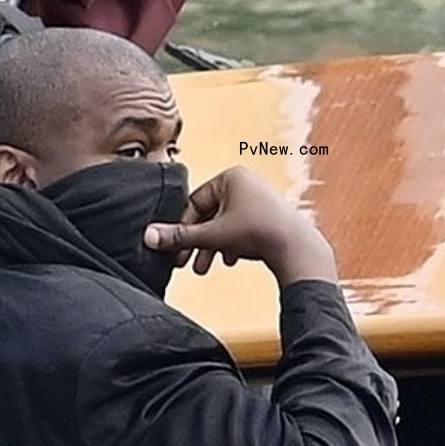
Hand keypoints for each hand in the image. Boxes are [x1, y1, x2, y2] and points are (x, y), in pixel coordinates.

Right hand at [143, 167, 332, 285]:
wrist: (297, 250)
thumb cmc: (257, 233)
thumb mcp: (212, 236)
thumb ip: (179, 237)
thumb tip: (148, 237)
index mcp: (230, 177)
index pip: (195, 202)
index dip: (184, 227)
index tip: (176, 248)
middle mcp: (246, 182)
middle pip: (209, 215)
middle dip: (198, 242)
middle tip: (185, 263)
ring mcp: (259, 198)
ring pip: (225, 224)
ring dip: (213, 247)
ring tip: (205, 268)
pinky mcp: (269, 215)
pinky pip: (242, 228)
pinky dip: (233, 244)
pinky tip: (233, 260)